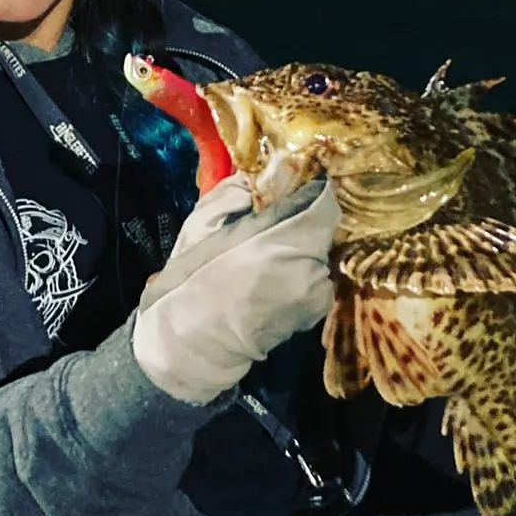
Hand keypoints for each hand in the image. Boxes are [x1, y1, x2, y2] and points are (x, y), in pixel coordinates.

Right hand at [132, 173, 340, 403]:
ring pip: (319, 255)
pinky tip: (274, 282)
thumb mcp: (200, 224)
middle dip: (300, 224)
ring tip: (267, 259)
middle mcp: (310, 267)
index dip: (309, 192)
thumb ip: (234, 193)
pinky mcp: (316, 313)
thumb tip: (261, 174)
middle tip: (270, 227)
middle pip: (321, 230)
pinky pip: (317, 280)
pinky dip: (302, 275)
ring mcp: (317, 294)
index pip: (323, 203)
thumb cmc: (192, 280)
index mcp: (283, 241)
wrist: (193, 341)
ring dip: (301, 252)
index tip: (293, 189)